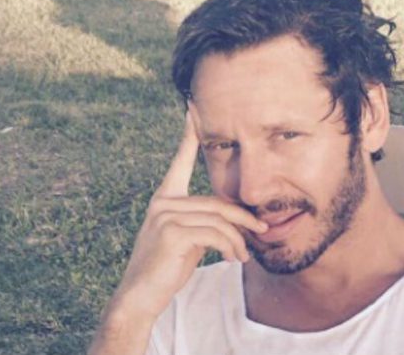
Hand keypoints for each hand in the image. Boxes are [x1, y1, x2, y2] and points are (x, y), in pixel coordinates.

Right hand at [107, 110, 267, 322]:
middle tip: (262, 231)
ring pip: (220, 219)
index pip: (180, 161)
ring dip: (239, 239)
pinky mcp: (173, 233)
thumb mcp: (187, 240)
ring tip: (244, 256)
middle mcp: (163, 202)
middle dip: (243, 218)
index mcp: (165, 199)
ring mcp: (166, 216)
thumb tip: (237, 219)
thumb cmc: (166, 268)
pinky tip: (231, 260)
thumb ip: (204, 223)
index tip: (193, 108)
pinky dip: (230, 247)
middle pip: (218, 201)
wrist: (141, 296)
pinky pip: (216, 234)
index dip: (189, 135)